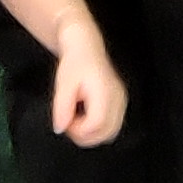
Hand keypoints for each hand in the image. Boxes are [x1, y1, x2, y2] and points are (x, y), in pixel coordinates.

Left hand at [49, 27, 126, 146]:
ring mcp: (122, 102)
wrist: (86, 47)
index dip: (79, 130)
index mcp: (105, 91)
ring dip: (91, 133)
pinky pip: (112, 126)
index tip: (65, 122)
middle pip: (106, 133)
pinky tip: (85, 117)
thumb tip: (60, 129)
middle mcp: (118, 98)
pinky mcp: (120, 104)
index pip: (96, 123)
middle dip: (84, 135)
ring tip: (76, 118)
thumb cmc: (75, 63)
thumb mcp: (62, 85)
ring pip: (110, 133)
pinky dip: (98, 129)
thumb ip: (61, 108)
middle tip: (69, 122)